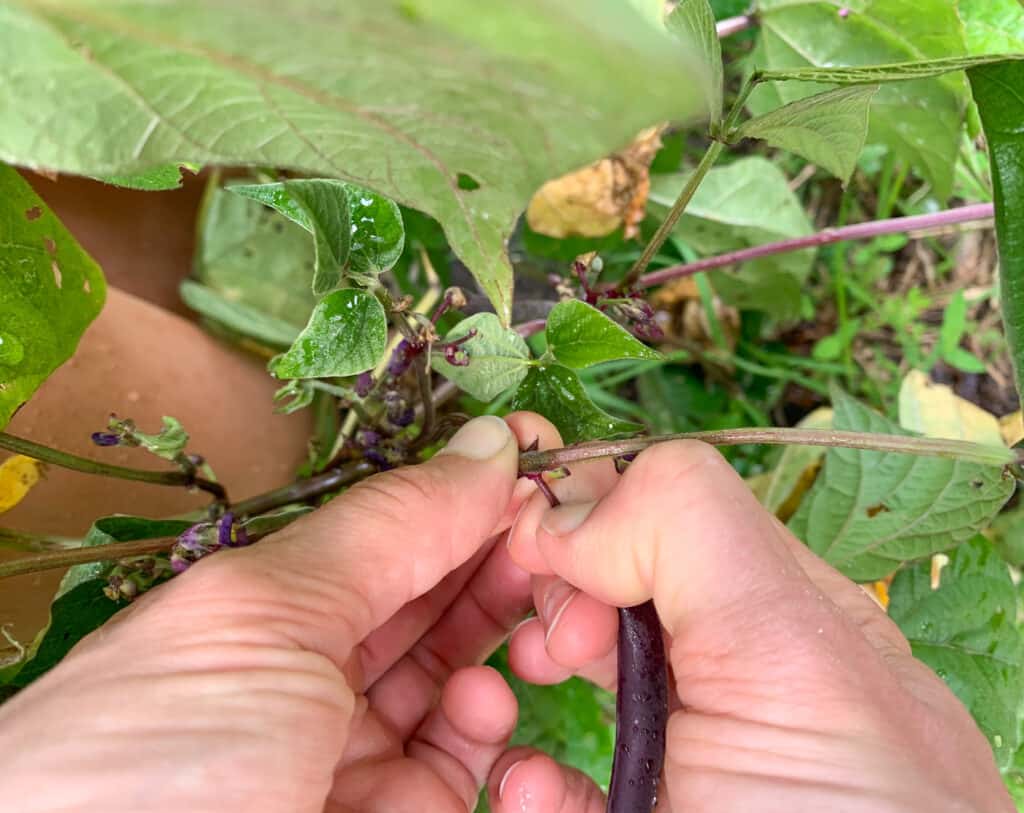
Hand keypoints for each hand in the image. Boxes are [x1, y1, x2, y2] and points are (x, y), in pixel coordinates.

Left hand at [0, 414, 543, 812]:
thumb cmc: (157, 757)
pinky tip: (485, 706)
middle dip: (503, 554)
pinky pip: (466, 762)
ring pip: (463, 672)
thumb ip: (390, 526)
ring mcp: (356, 754)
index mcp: (268, 604)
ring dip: (510, 634)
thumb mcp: (267, 614)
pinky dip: (492, 728)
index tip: (537, 453)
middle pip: (434, 593)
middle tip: (564, 531)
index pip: (390, 528)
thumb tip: (488, 442)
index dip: (464, 488)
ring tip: (543, 615)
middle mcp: (313, 672)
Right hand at [501, 420, 1012, 811]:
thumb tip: (567, 505)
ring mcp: (680, 769)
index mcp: (789, 618)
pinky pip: (551, 792)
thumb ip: (690, 533)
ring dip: (516, 674)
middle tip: (548, 632)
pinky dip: (522, 780)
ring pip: (567, 681)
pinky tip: (528, 787)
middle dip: (551, 591)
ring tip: (517, 689)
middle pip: (610, 591)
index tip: (537, 536)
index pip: (672, 514)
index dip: (594, 507)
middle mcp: (733, 684)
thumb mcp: (797, 654)